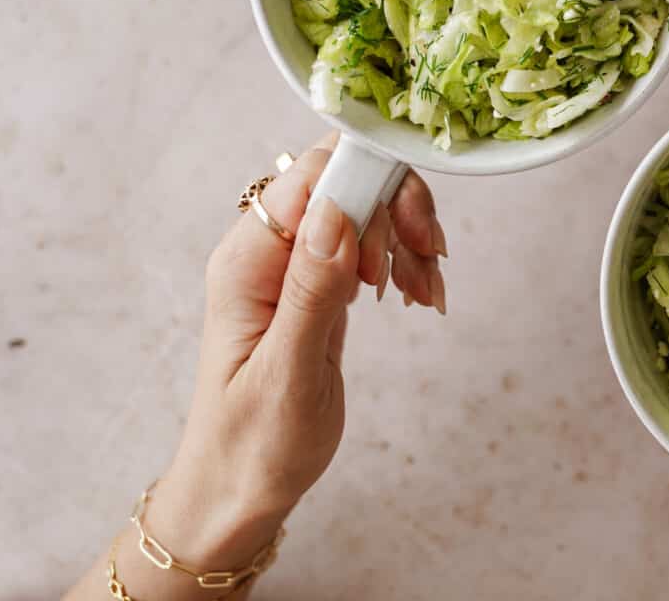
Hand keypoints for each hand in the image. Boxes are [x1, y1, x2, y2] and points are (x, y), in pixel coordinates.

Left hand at [131, 135, 446, 583]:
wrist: (239, 491)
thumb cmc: (253, 445)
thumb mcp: (287, 373)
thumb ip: (312, 289)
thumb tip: (338, 213)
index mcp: (246, 261)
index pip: (313, 176)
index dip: (369, 185)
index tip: (407, 234)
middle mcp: (268, 251)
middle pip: (346, 180)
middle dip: (398, 208)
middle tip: (428, 261)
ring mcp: (296, 265)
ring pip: (366, 207)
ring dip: (408, 236)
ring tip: (426, 289)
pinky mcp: (320, 284)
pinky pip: (369, 243)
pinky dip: (404, 259)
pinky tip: (419, 293)